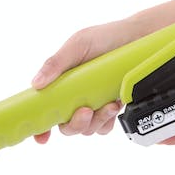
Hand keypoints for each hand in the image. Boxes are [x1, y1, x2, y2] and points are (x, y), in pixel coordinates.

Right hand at [31, 18, 142, 142]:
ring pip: (87, 128)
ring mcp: (94, 103)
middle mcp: (75, 96)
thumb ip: (56, 63)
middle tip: (85, 111)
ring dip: (96, 121)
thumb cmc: (106, 37)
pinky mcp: (111, 107)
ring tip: (108, 104)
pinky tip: (115, 104)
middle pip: (67, 126)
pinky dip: (108, 119)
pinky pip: (105, 126)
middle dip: (75, 124)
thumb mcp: (78, 45)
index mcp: (61, 83)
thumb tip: (36, 84)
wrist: (138, 38)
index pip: (45, 108)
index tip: (42, 137)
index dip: (40, 127)